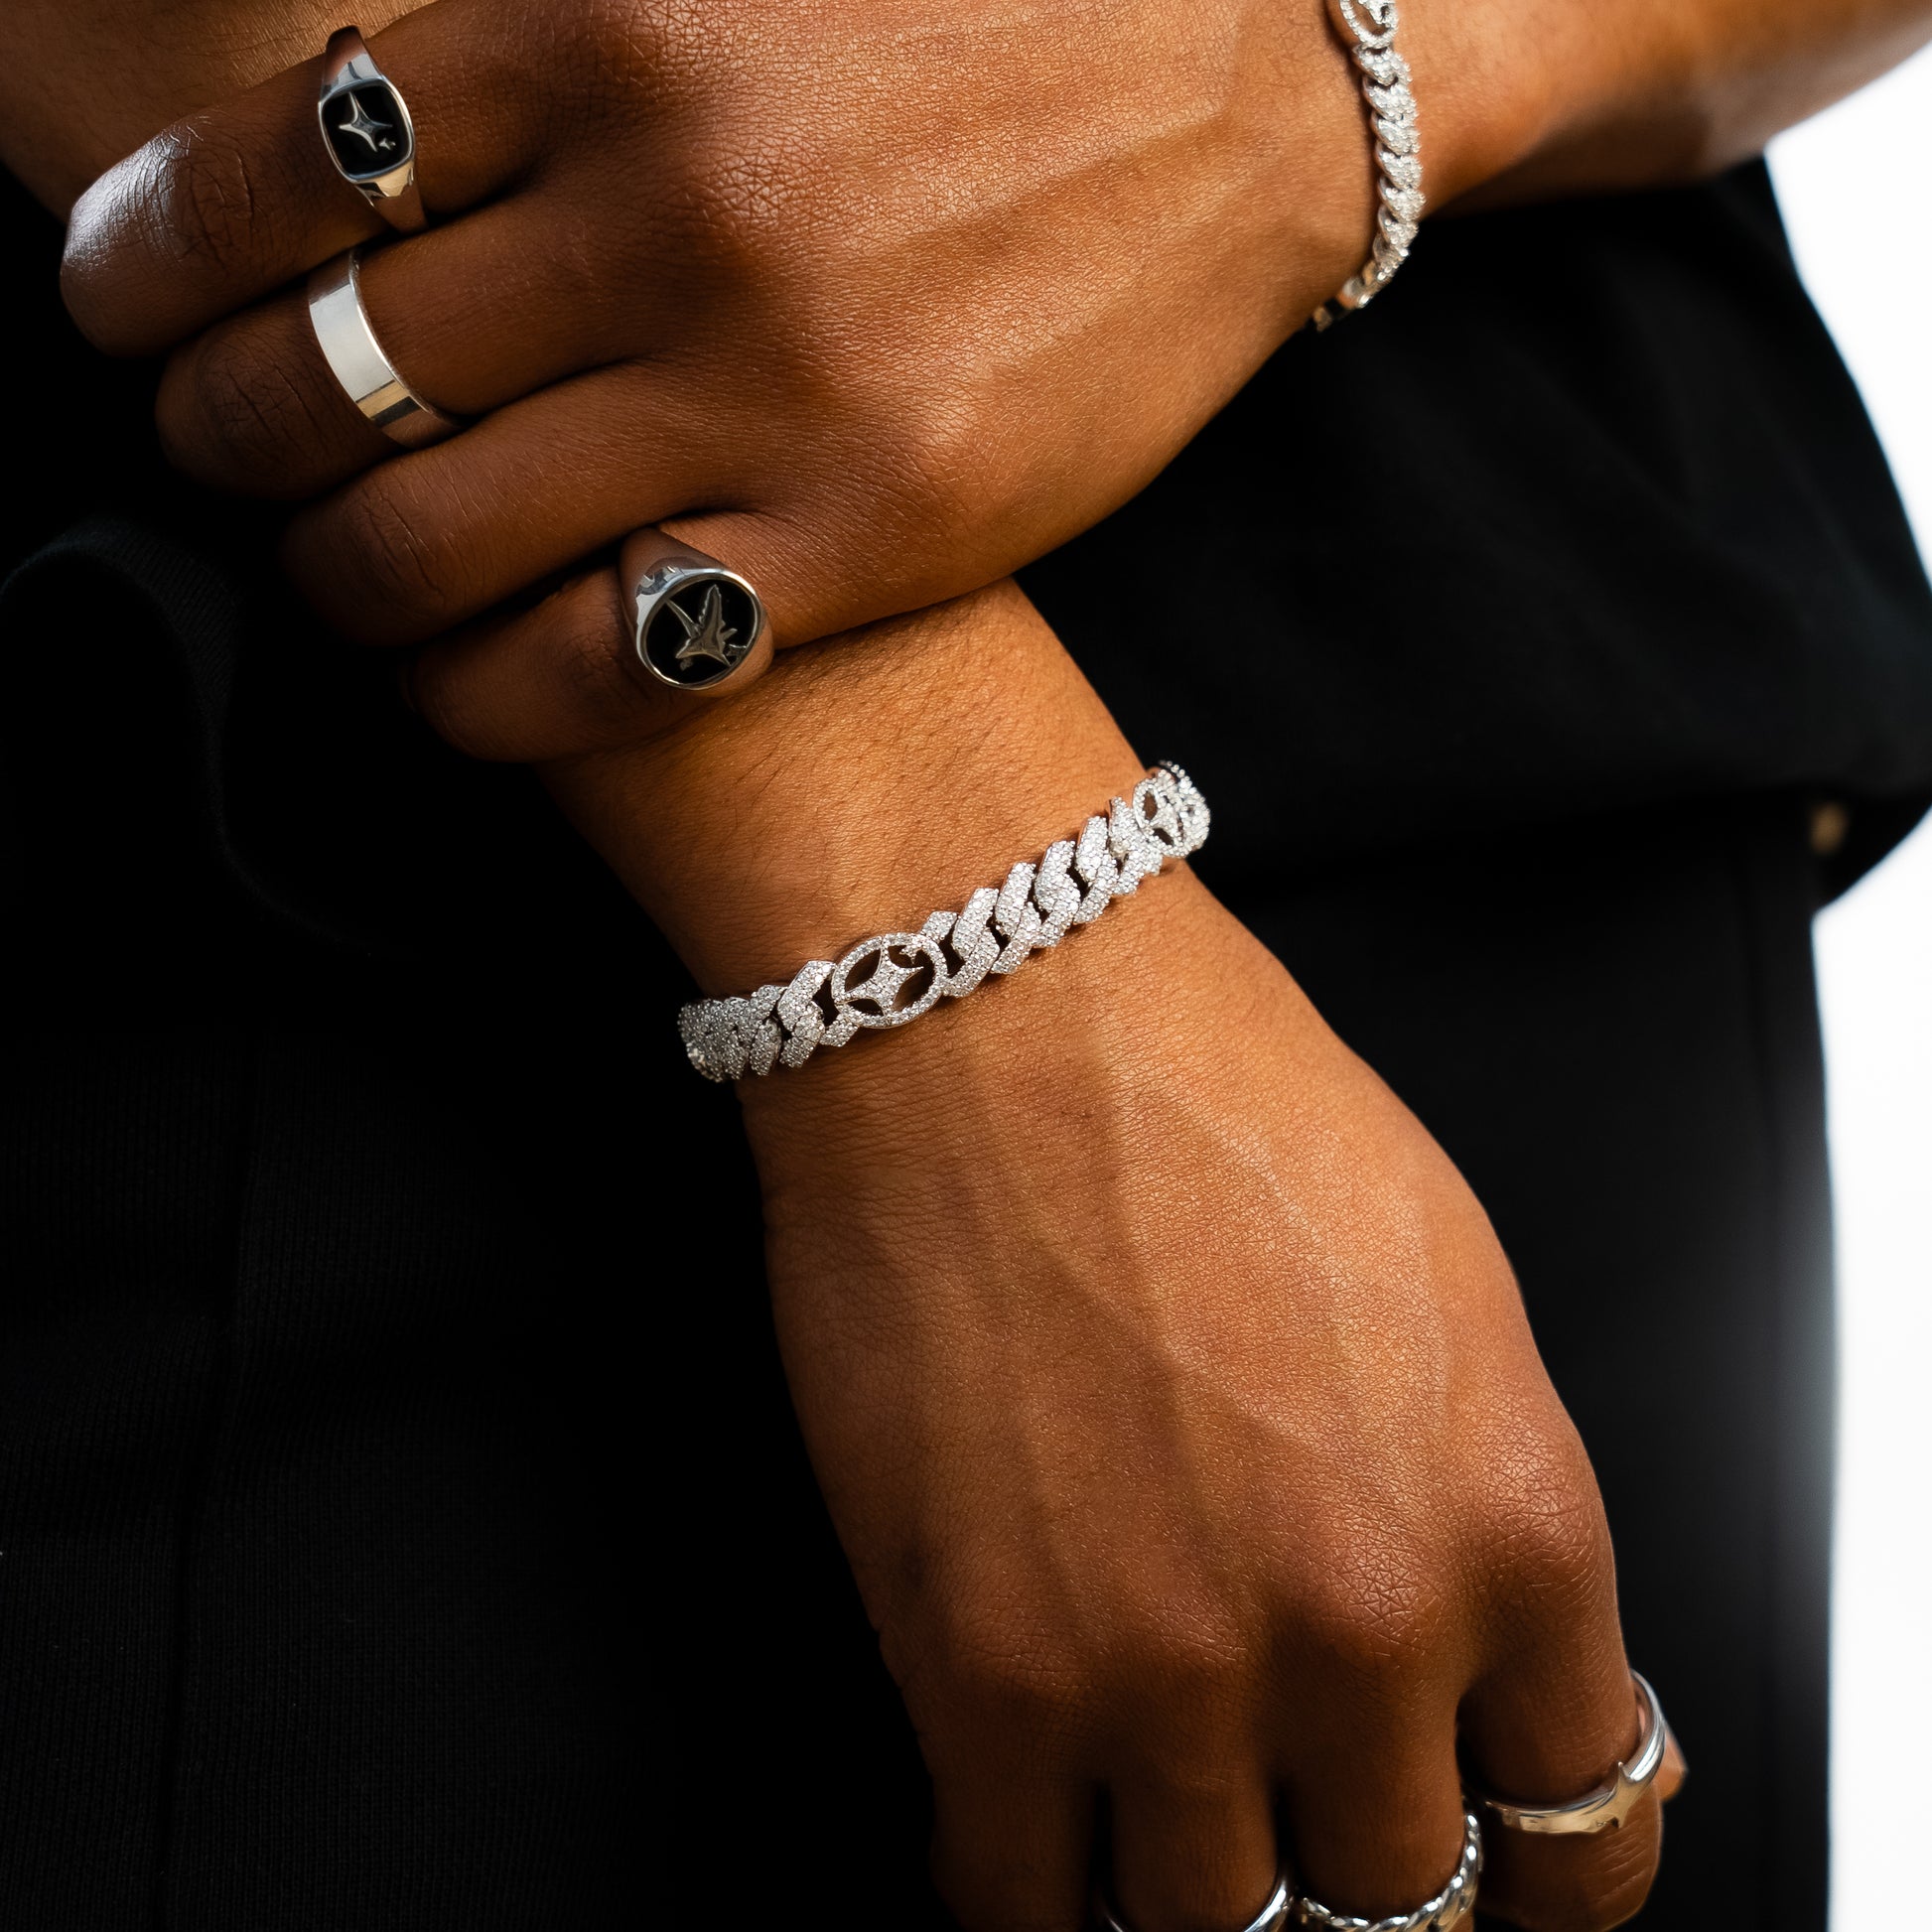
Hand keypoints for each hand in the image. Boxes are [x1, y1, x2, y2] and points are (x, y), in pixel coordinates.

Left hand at [59, 0, 1375, 659]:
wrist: (1251, 92)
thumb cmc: (980, 14)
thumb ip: (545, 19)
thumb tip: (357, 110)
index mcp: (609, 19)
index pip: (281, 170)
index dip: (147, 257)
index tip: (114, 305)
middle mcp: (671, 208)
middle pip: (328, 374)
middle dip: (218, 437)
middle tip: (212, 455)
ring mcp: (770, 391)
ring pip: (433, 540)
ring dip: (333, 580)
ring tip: (329, 578)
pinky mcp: (864, 540)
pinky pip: (598, 664)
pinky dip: (481, 697)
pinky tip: (450, 688)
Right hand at [752, 873, 1667, 1931]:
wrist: (993, 1009)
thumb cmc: (1203, 1097)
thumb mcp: (1449, 1287)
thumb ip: (1491, 1515)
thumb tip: (1503, 1675)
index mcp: (1511, 1524)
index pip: (1581, 1838)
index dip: (1531, 1872)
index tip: (1482, 1859)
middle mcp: (1362, 1626)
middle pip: (1398, 1905)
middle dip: (1349, 1863)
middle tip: (1288, 1804)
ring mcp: (1167, 1670)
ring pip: (1214, 1931)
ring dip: (1192, 1883)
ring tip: (1152, 1792)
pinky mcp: (981, 1674)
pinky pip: (1021, 1907)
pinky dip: (1035, 1890)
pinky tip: (1032, 1812)